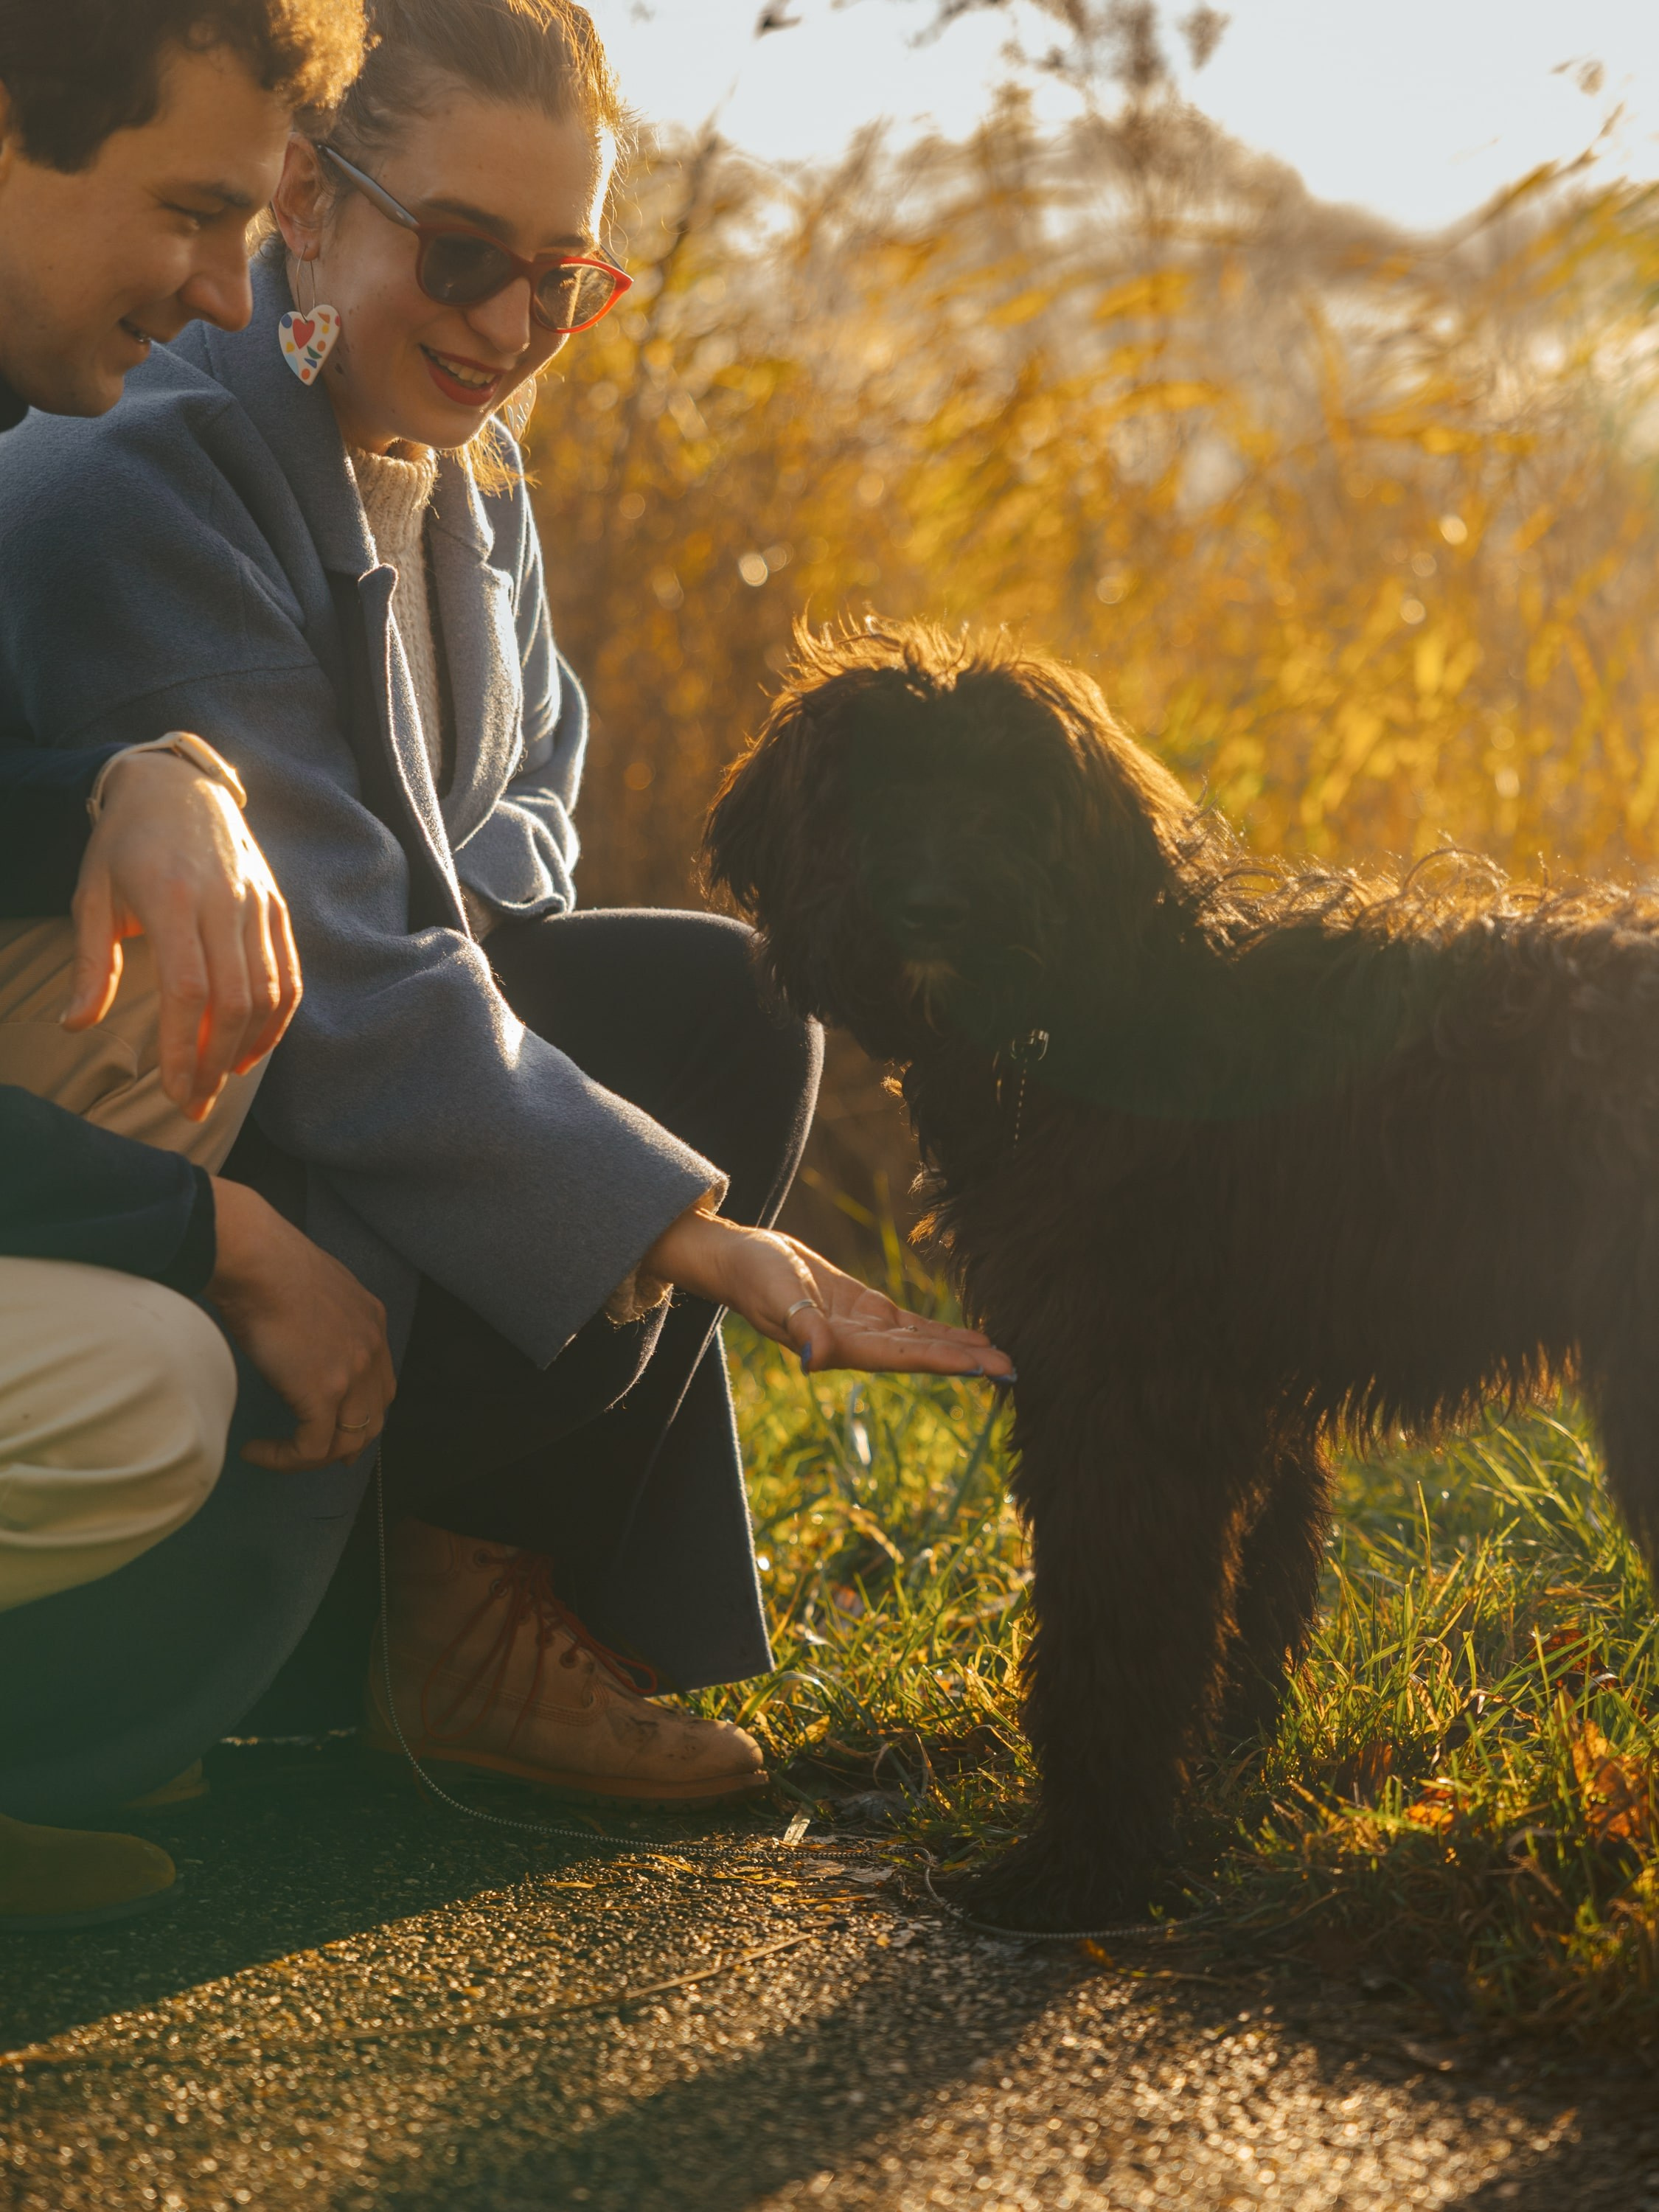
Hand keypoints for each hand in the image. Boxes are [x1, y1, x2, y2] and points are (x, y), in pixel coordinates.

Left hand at [64, 747, 301, 1121]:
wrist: (177, 785)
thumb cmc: (125, 844)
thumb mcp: (92, 895)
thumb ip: (89, 963)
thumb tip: (76, 1024)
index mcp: (170, 898)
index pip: (186, 990)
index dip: (181, 1048)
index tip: (172, 1091)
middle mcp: (222, 901)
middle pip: (233, 1001)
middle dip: (214, 1062)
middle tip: (195, 1102)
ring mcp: (257, 903)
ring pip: (268, 992)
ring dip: (248, 1047)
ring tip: (220, 1078)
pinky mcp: (276, 906)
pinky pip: (289, 973)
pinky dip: (277, 1018)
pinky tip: (253, 1046)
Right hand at [208, 1177, 395, 1469]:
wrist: (256, 1259)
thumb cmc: (266, 1264)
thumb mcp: (310, 1288)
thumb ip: (317, 1318)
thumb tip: (296, 1338)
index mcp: (372, 1321)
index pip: (381, 1382)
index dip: (362, 1411)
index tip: (337, 1427)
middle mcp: (372, 1349)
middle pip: (374, 1416)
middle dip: (349, 1442)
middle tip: (319, 1457)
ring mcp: (352, 1372)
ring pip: (348, 1440)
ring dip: (313, 1457)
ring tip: (278, 1454)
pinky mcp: (323, 1392)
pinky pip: (311, 1448)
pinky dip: (284, 1458)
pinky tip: (257, 1451)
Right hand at [641, 1209, 1014, 1379]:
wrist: (734, 1257)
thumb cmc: (750, 1274)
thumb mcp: (774, 1294)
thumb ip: (799, 1326)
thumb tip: (814, 1358)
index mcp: (839, 1345)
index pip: (903, 1356)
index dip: (945, 1360)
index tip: (984, 1367)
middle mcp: (857, 1343)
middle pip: (922, 1355)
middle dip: (966, 1362)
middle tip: (1014, 1370)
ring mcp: (861, 1327)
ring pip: (920, 1341)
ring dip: (959, 1349)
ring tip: (1001, 1357)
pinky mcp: (862, 1308)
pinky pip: (908, 1324)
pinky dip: (937, 1330)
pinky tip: (967, 1336)